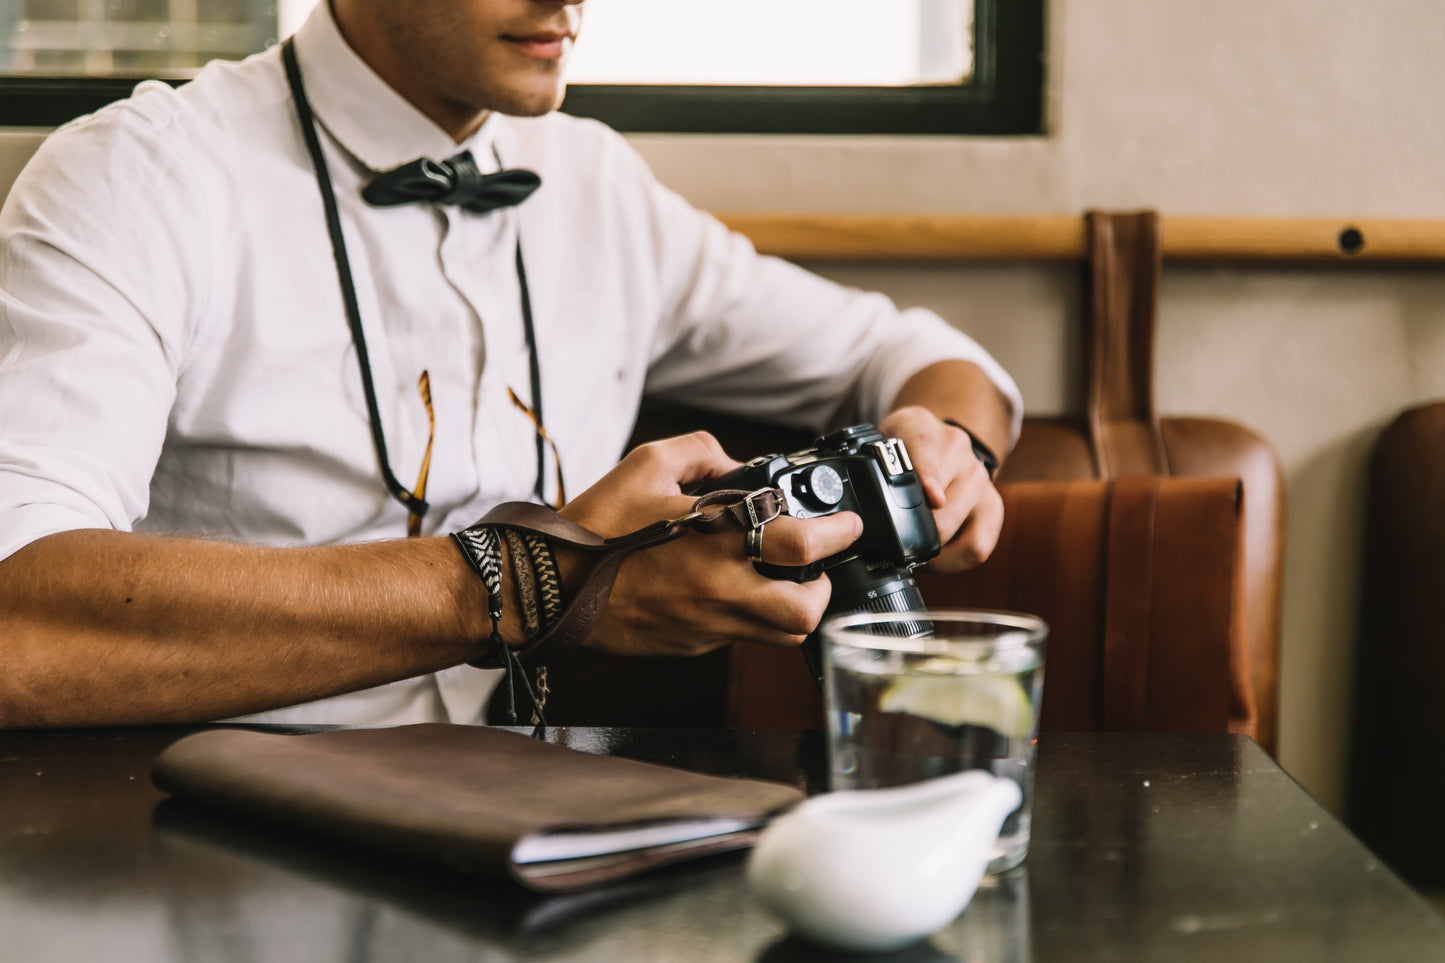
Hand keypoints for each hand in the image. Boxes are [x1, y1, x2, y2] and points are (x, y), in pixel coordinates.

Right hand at [559, 432, 863, 656]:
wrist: (548, 588)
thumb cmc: (595, 526)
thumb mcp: (648, 464)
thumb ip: (703, 453)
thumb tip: (734, 464)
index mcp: (717, 539)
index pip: (804, 545)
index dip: (839, 533)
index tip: (847, 524)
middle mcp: (720, 589)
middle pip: (806, 611)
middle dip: (824, 590)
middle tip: (815, 568)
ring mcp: (707, 624)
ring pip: (780, 635)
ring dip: (792, 609)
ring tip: (778, 582)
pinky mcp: (691, 645)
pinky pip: (739, 638)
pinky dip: (748, 616)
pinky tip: (727, 591)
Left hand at [879, 406, 1002, 572]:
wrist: (938, 443)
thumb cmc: (901, 452)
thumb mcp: (877, 445)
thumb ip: (866, 466)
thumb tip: (856, 509)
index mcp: (921, 428)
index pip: (925, 447)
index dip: (929, 475)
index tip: (932, 497)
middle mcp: (956, 449)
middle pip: (939, 503)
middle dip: (912, 530)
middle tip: (893, 542)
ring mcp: (979, 476)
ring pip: (955, 526)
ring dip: (931, 546)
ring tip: (916, 548)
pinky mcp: (993, 505)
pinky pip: (977, 546)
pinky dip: (954, 561)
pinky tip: (940, 555)